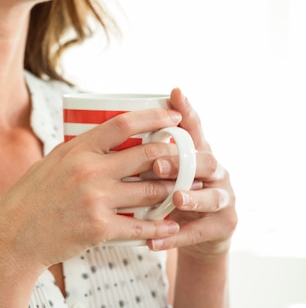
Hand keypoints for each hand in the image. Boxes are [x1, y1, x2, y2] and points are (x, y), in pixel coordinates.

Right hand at [0, 107, 183, 269]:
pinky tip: (171, 226)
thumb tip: (106, 139)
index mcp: (77, 150)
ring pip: (150, 190)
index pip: (123, 124)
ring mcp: (96, 200)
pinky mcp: (99, 228)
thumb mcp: (52, 163)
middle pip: (146, 155)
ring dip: (172, 190)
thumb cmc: (31, 197)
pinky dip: (161, 227)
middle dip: (173, 155)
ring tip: (185, 190)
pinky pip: (141, 226)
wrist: (14, 235)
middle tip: (187, 156)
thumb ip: (80, 151)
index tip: (174, 118)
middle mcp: (89, 171)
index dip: (154, 117)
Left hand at [149, 88, 237, 257]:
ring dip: (191, 198)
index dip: (186, 110)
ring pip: (212, 197)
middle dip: (181, 162)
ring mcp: (223, 198)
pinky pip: (198, 232)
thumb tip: (112, 123)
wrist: (192, 231)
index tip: (174, 93)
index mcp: (198, 152)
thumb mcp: (159, 168)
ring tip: (174, 200)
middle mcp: (215, 170)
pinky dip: (175, 238)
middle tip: (157, 165)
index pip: (194, 127)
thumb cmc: (169, 190)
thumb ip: (146, 149)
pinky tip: (154, 241)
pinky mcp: (223, 226)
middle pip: (204, 161)